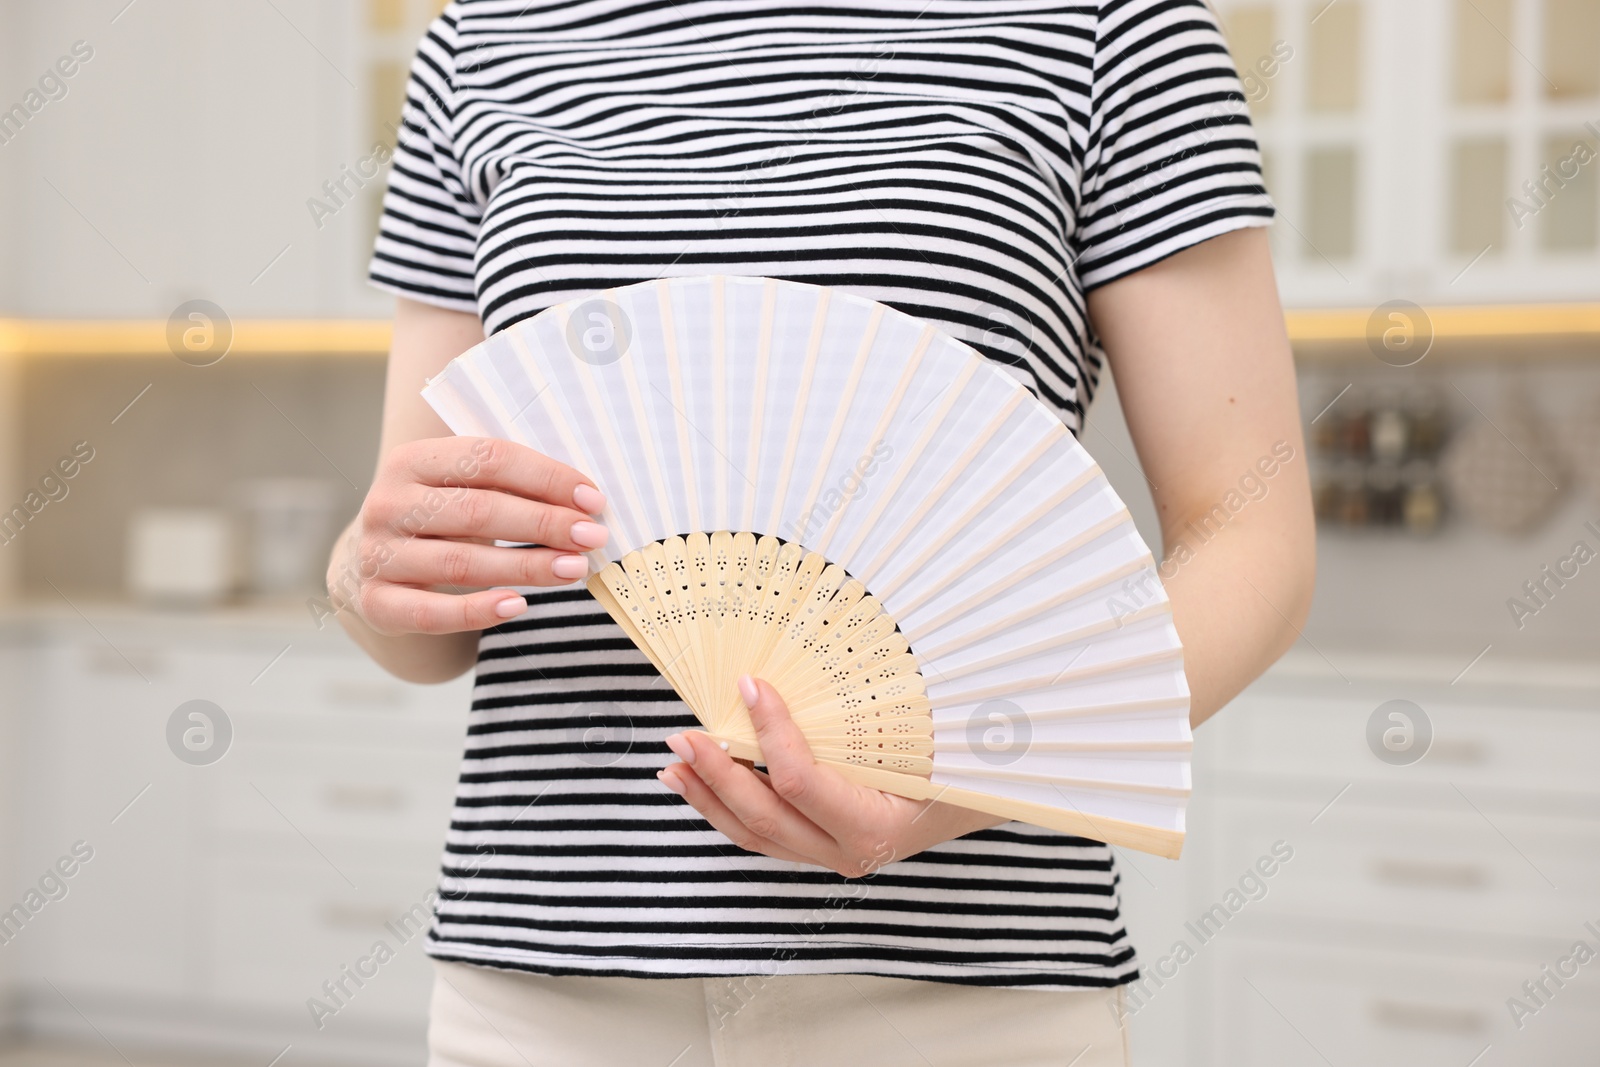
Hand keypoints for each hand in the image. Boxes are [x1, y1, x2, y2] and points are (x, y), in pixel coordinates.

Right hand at [331, 436, 608, 634]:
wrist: (373, 561)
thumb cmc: (439, 518)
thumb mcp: (463, 488)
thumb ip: (514, 487)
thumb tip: (585, 504)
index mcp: (412, 460)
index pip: (487, 459)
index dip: (545, 478)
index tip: (592, 499)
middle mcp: (388, 504)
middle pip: (478, 511)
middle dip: (543, 524)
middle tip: (592, 537)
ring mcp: (377, 554)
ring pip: (461, 563)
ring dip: (526, 567)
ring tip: (573, 569)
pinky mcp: (376, 602)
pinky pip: (431, 613)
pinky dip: (477, 612)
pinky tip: (517, 605)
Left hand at [657, 676, 1006, 877]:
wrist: (995, 797)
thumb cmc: (970, 758)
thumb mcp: (934, 728)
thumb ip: (880, 701)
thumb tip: (840, 632)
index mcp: (879, 825)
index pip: (800, 781)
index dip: (768, 733)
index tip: (749, 685)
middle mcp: (851, 852)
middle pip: (763, 816)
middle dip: (715, 773)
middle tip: (684, 733)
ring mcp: (834, 857)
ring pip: (755, 833)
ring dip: (708, 796)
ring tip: (673, 765)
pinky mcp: (822, 849)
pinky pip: (765, 834)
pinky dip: (727, 808)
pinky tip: (700, 785)